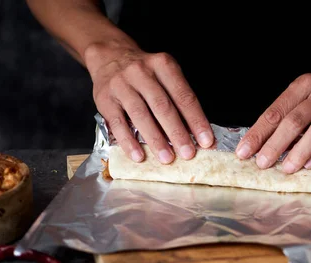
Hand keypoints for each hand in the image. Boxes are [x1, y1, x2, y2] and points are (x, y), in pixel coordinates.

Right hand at [84, 41, 213, 162]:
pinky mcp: (104, 99)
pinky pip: (117, 123)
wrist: (109, 56)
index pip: (184, 96)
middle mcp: (142, 72)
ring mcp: (121, 85)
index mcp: (163, 65)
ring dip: (155, 139)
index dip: (196, 120)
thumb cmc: (145, 73)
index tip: (206, 141)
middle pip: (162, 106)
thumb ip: (178, 99)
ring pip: (141, 115)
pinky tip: (138, 156)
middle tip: (188, 154)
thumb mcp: (164, 74)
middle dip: (177, 133)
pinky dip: (128, 141)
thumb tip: (194, 133)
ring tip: (167, 158)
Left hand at [235, 61, 310, 172]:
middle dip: (275, 144)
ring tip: (286, 168)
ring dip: (300, 151)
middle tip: (261, 163)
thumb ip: (290, 112)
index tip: (244, 150)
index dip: (258, 133)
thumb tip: (264, 141)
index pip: (276, 111)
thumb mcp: (309, 91)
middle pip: (294, 121)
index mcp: (304, 85)